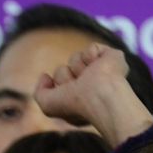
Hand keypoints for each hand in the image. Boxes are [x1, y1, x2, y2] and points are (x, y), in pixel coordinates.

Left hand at [34, 42, 152, 149]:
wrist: (98, 96)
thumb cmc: (74, 105)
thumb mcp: (47, 105)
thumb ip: (40, 92)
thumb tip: (45, 76)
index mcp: (77, 98)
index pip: (58, 83)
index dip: (58, 88)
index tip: (67, 99)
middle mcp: (89, 85)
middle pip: (62, 70)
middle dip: (64, 77)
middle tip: (78, 87)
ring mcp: (102, 71)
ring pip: (75, 57)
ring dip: (77, 67)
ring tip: (90, 78)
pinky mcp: (113, 57)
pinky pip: (92, 48)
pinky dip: (91, 56)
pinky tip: (99, 67)